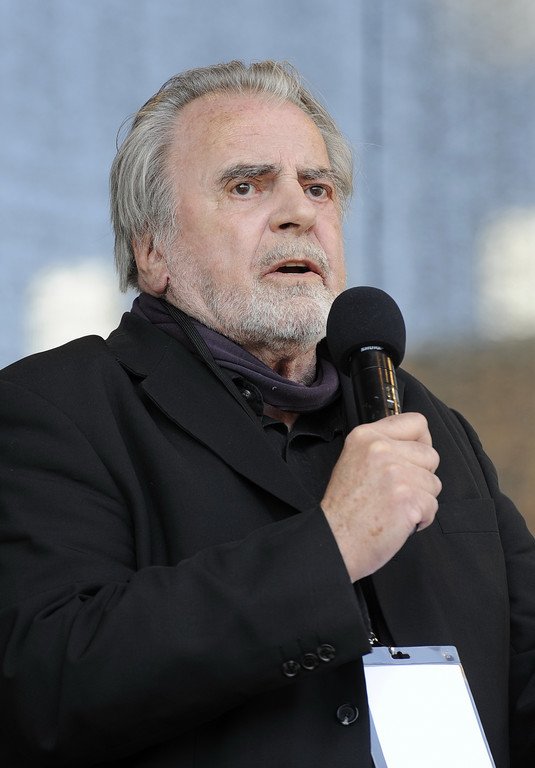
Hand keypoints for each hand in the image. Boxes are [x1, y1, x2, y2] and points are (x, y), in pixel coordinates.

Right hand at [321, 412, 441, 581]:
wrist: (335, 540)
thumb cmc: (344, 508)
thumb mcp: (353, 460)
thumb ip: (382, 447)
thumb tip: (417, 444)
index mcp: (366, 435)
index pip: (417, 422)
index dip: (421, 443)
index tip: (412, 459)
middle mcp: (381, 449)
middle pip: (430, 455)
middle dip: (421, 477)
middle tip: (395, 492)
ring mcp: (396, 473)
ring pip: (434, 483)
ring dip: (420, 499)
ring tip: (394, 507)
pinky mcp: (408, 498)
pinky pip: (433, 506)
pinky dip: (421, 518)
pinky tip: (398, 521)